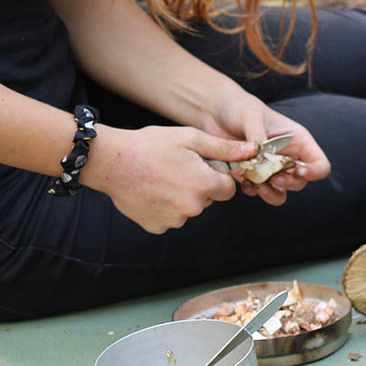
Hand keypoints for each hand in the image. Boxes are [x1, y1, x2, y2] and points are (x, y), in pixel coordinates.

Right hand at [81, 123, 255, 233]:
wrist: (112, 162)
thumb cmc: (151, 145)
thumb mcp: (190, 138)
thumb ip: (223, 148)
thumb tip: (253, 151)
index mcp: (204, 185)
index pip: (228, 189)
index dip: (217, 176)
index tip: (202, 166)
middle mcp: (193, 208)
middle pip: (208, 199)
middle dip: (199, 186)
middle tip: (178, 168)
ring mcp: (174, 220)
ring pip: (189, 210)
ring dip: (181, 197)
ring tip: (161, 177)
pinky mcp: (157, 227)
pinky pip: (169, 218)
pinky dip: (164, 207)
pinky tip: (152, 190)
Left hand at [205, 91, 330, 207]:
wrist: (213, 110)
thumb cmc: (239, 106)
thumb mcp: (251, 115)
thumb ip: (258, 136)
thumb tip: (261, 158)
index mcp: (297, 140)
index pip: (319, 163)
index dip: (314, 172)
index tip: (298, 170)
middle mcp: (286, 157)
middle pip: (300, 182)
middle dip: (288, 183)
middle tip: (272, 177)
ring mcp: (269, 169)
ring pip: (280, 192)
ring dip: (271, 193)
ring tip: (257, 185)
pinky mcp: (251, 175)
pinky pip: (259, 191)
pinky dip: (252, 190)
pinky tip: (243, 181)